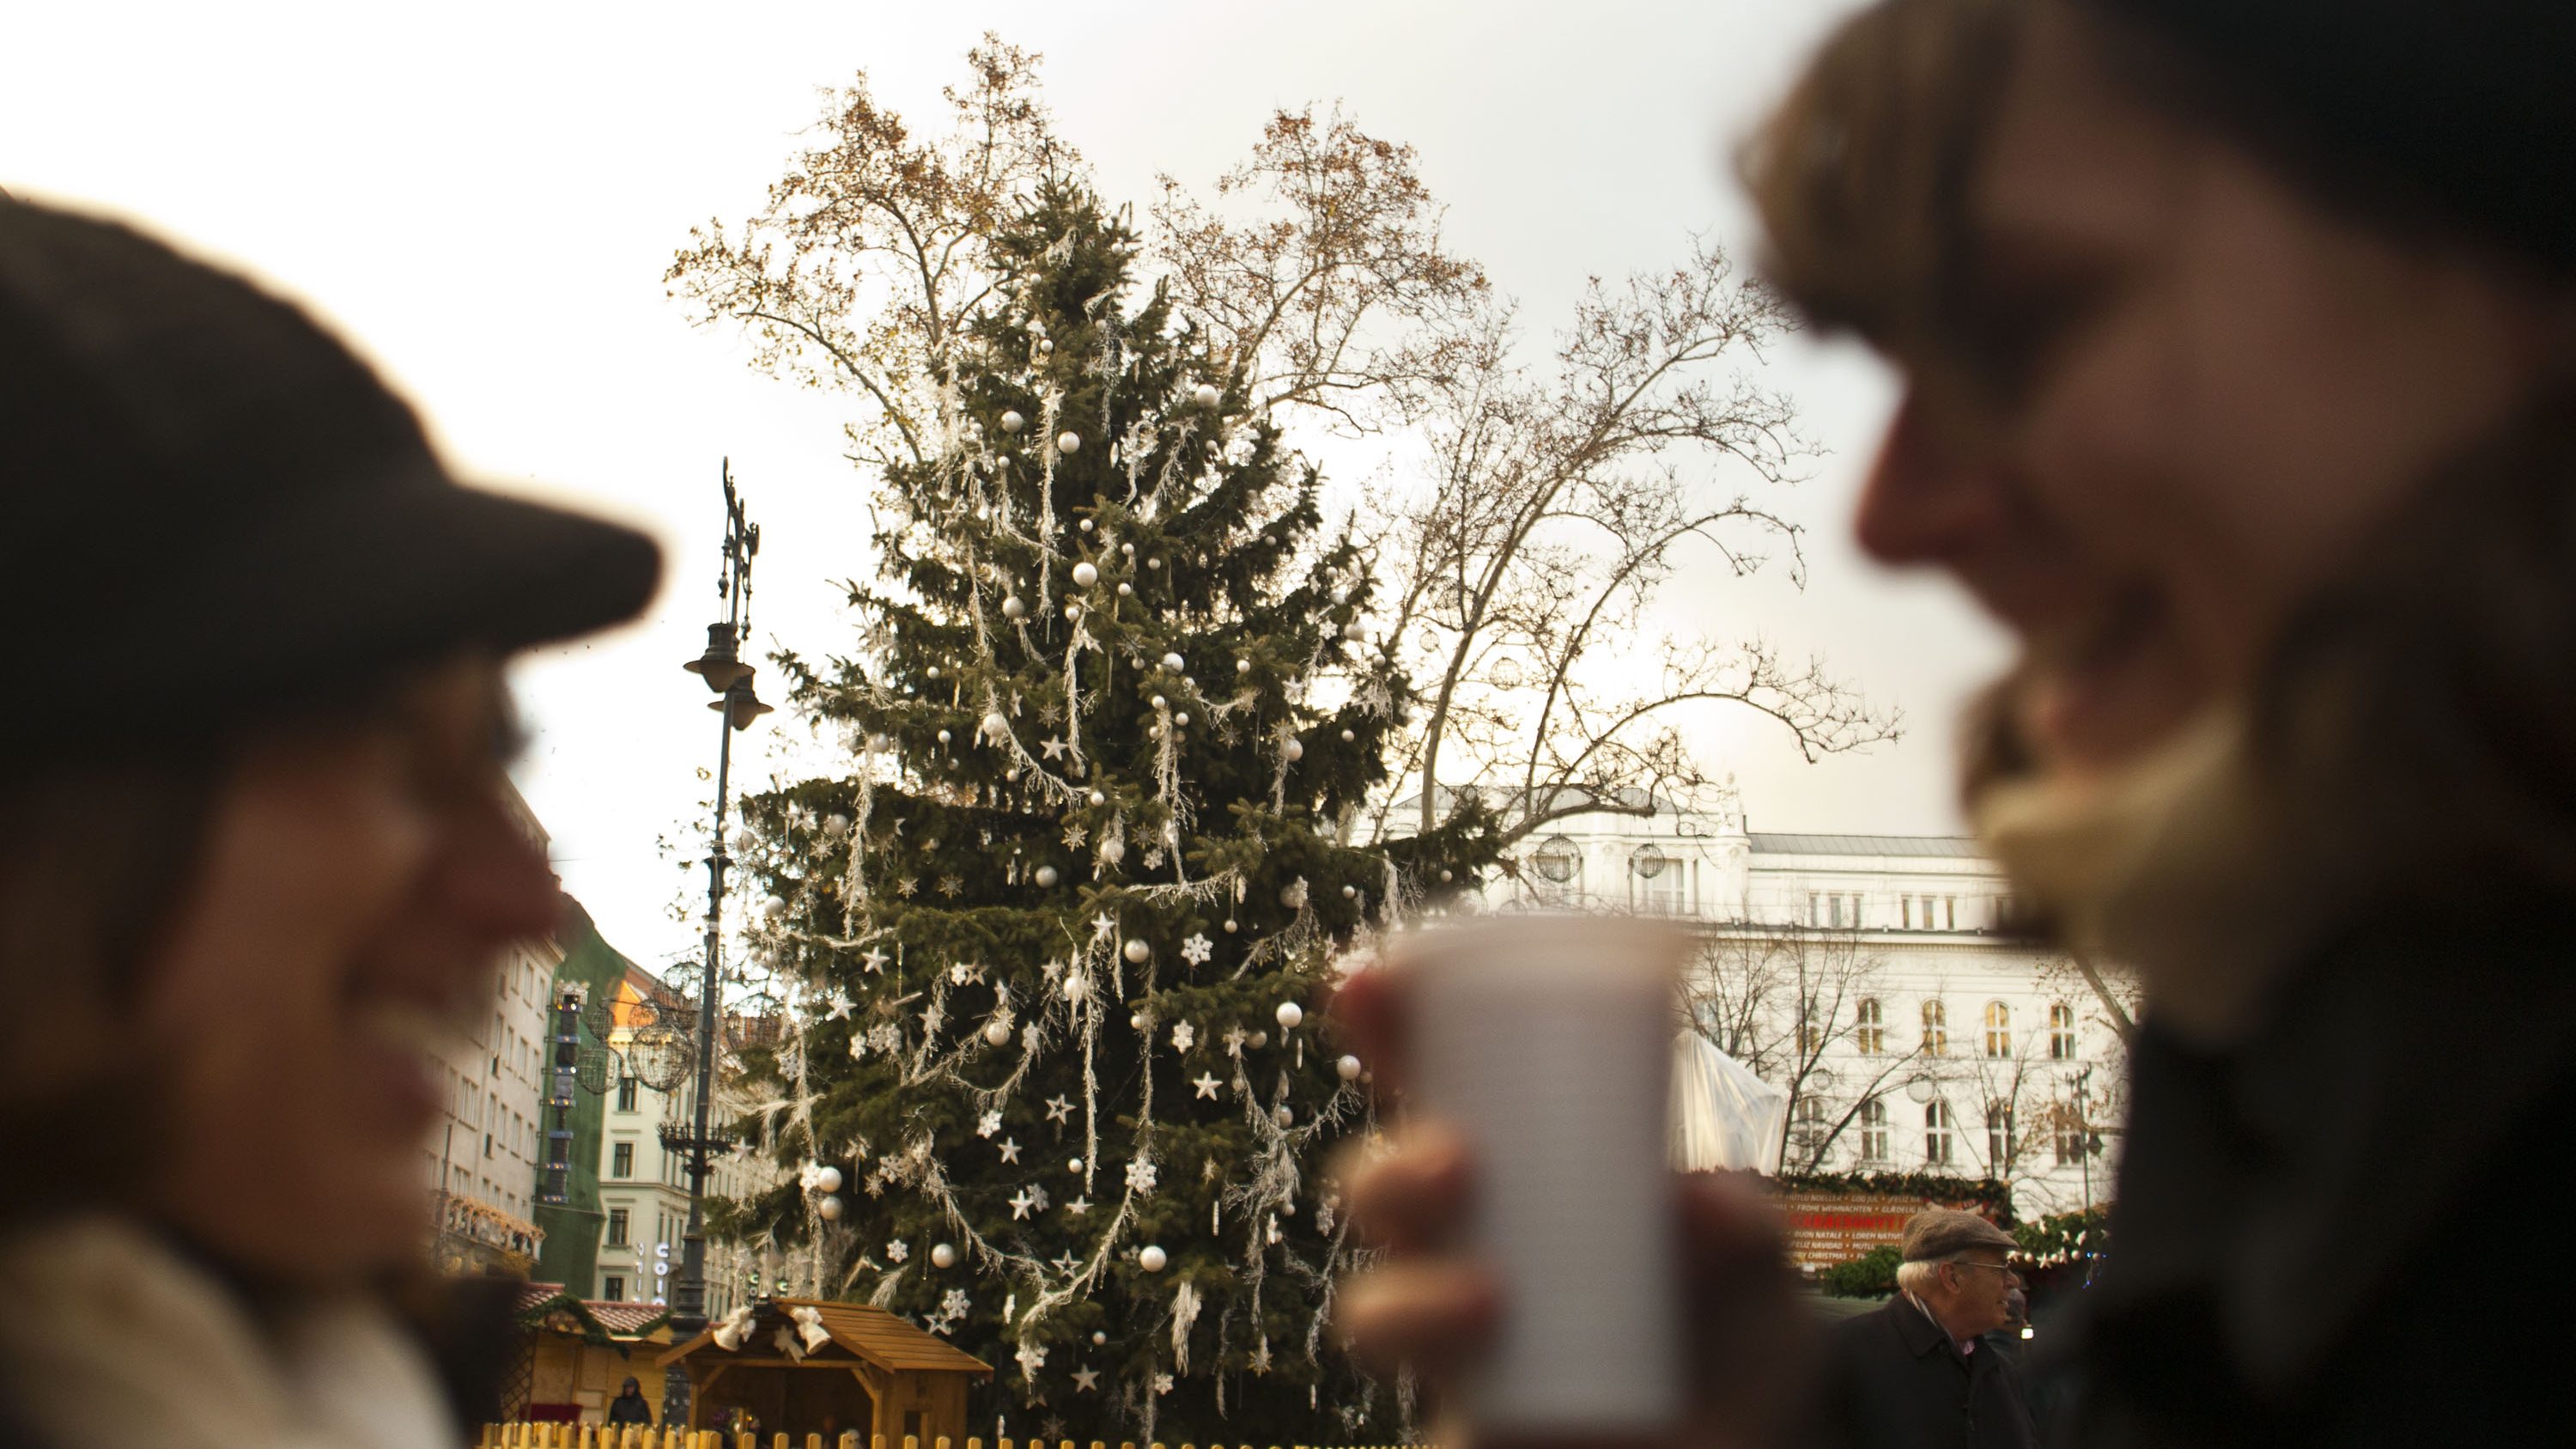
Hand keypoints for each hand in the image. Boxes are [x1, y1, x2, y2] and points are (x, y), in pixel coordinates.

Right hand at [1331, 966, 1817, 1448]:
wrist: (1761, 1446)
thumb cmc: (1736, 1323)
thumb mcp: (1758, 1256)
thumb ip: (1741, 1222)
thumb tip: (1696, 1205)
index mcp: (1516, 1169)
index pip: (1427, 1083)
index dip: (1384, 1026)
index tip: (1371, 977)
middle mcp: (1466, 1248)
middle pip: (1375, 1192)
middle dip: (1390, 1167)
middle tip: (1460, 1161)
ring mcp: (1461, 1346)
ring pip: (1374, 1310)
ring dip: (1410, 1296)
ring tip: (1493, 1297)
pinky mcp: (1476, 1436)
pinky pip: (1433, 1433)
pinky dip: (1455, 1415)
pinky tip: (1499, 1405)